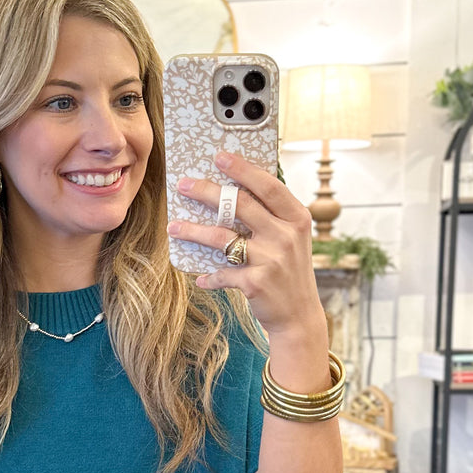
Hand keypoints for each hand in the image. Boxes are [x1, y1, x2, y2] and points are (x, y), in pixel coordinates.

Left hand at [167, 150, 324, 338]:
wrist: (299, 316)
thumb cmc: (289, 272)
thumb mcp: (292, 239)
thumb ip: (272, 216)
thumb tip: (234, 192)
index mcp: (296, 218)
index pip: (268, 186)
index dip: (243, 169)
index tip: (220, 157)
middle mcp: (285, 236)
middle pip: (240, 205)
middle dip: (207, 191)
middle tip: (183, 184)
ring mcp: (271, 259)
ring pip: (222, 238)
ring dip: (193, 231)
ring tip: (173, 226)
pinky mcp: (256, 282)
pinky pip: (222, 273)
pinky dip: (208, 277)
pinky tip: (200, 278)